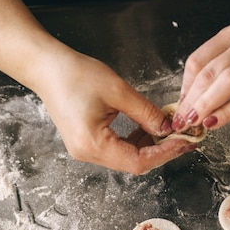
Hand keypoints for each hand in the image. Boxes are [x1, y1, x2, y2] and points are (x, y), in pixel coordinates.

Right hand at [34, 49, 195, 173]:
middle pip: (134, 163)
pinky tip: (149, 128)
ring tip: (169, 131)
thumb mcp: (118, 91)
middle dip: (161, 151)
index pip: (138, 161)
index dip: (165, 153)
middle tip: (183, 138)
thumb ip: (146, 113)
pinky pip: (117, 148)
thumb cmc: (74, 74)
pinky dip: (136, 141)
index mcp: (93, 144)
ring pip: (127, 157)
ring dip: (149, 146)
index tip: (184, 142)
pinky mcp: (87, 141)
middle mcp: (87, 153)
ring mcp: (86, 149)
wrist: (46, 66)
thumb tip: (167, 128)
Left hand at [171, 17, 229, 131]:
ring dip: (205, 105)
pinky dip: (227, 112)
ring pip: (226, 82)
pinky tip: (214, 122)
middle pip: (208, 72)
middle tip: (181, 120)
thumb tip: (194, 97)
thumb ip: (222, 65)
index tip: (180, 105)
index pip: (198, 60)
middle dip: (190, 100)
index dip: (185, 86)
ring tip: (193, 122)